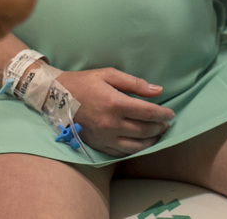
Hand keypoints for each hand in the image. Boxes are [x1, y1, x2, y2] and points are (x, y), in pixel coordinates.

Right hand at [56, 68, 175, 155]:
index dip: (163, 114)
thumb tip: (158, 90)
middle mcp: (111, 123)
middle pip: (144, 130)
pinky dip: (134, 150)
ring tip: (158, 135)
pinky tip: (140, 144)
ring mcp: (103, 137)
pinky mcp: (97, 145)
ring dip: (150, 141)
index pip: (148, 112)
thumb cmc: (84, 82)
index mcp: (115, 103)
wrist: (55, 96)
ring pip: (134, 145)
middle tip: (166, 124)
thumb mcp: (109, 74)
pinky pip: (120, 153)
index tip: (171, 113)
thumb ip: (135, 83)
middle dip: (159, 127)